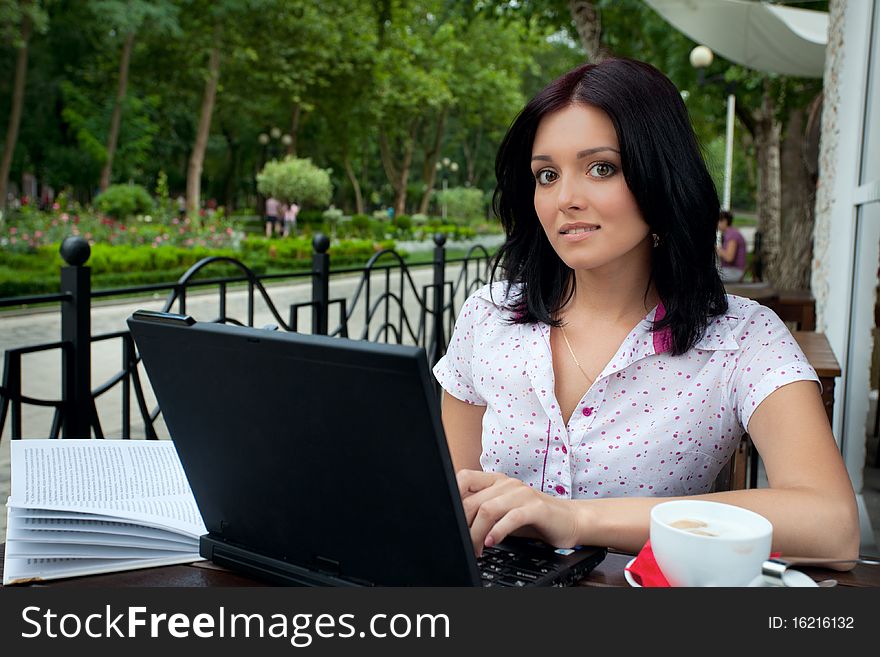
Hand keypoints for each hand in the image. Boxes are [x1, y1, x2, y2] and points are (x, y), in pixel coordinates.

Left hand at [456, 469, 580, 555]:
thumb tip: (455, 522)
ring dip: (477, 533)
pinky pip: (511, 518)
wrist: (569, 519)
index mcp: (496, 481)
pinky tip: (492, 542)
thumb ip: (482, 510)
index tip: (448, 519)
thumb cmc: (533, 517)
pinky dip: (498, 532)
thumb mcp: (503, 511)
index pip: (464, 478)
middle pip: (472, 501)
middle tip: (463, 544)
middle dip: (463, 526)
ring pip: (487, 510)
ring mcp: (522, 494)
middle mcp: (507, 484)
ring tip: (477, 548)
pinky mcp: (536, 508)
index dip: (452, 496)